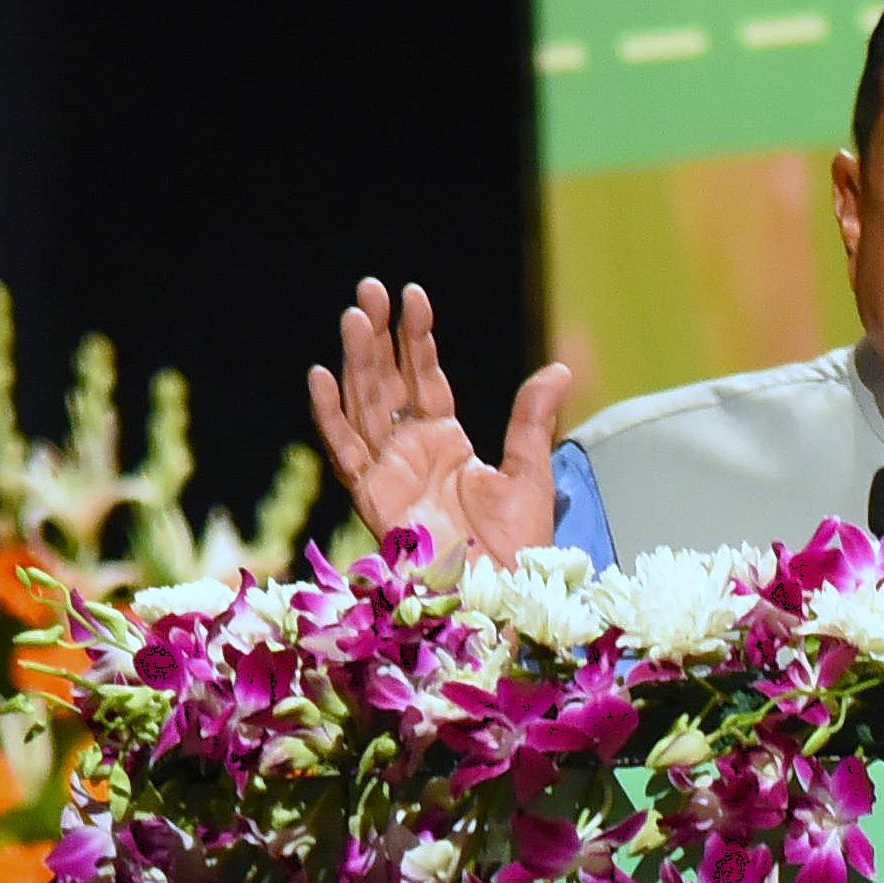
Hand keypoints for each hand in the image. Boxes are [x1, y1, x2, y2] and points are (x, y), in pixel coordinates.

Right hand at [306, 277, 571, 566]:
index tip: (412, 294)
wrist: (502, 594)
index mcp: (445, 441)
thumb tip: (560, 371)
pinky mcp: (372, 497)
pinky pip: (346, 450)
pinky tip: (323, 375)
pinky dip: (331, 415)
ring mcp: (389, 471)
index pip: (423, 376)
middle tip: (368, 288)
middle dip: (377, 336)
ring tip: (355, 316)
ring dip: (356, 361)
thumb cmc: (518, 544)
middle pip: (385, 381)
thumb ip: (533, 421)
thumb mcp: (530, 473)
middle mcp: (410, 451)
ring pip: (363, 404)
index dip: (416, 337)